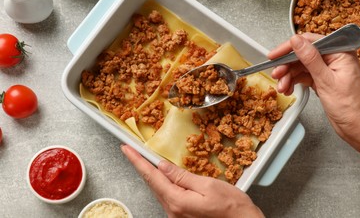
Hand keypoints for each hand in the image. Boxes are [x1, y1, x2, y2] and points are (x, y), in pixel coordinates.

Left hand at [121, 144, 263, 217]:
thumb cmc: (231, 206)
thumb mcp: (208, 185)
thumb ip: (182, 176)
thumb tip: (162, 166)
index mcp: (177, 201)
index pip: (152, 177)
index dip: (137, 161)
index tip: (126, 149)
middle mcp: (173, 210)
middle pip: (153, 184)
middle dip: (141, 166)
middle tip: (132, 151)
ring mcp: (177, 215)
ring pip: (159, 190)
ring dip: (151, 174)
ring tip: (145, 159)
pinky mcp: (182, 215)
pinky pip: (168, 196)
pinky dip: (162, 183)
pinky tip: (163, 175)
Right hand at [268, 33, 359, 172]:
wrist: (358, 128)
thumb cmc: (351, 107)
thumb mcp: (327, 80)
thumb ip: (310, 58)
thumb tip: (296, 41)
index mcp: (340, 52)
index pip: (310, 42)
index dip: (289, 47)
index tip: (275, 55)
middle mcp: (334, 58)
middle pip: (303, 54)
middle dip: (287, 65)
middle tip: (276, 74)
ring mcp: (327, 69)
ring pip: (300, 66)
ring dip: (288, 76)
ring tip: (282, 87)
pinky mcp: (322, 79)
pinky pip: (303, 76)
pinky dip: (294, 82)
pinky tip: (288, 89)